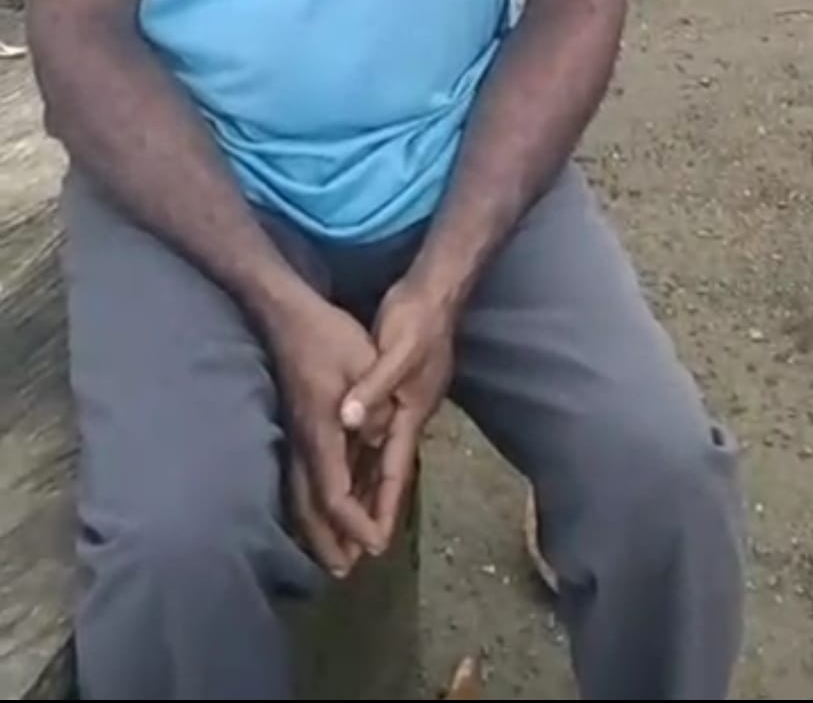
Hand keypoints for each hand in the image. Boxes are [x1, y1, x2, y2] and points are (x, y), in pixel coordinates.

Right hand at [268, 290, 395, 577]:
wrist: (288, 313)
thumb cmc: (329, 336)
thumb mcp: (365, 361)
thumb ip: (375, 402)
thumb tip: (381, 437)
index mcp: (321, 432)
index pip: (334, 494)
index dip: (355, 524)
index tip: (376, 545)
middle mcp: (304, 442)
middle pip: (309, 506)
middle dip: (327, 540)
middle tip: (345, 571)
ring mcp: (297, 434)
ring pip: (300, 494)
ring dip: (317, 526)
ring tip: (334, 553)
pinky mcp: (298, 424)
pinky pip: (302, 476)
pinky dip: (314, 501)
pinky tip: (324, 507)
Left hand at [340, 281, 454, 550]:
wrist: (433, 291)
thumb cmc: (418, 321)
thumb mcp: (397, 352)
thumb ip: (373, 388)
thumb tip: (349, 420)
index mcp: (410, 414)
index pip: (395, 471)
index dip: (384, 507)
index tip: (376, 545)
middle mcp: (407, 417)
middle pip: (388, 473)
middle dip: (374, 510)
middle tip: (357, 551)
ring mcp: (402, 405)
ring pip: (380, 457)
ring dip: (366, 488)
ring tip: (348, 523)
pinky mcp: (393, 391)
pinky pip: (375, 437)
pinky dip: (364, 457)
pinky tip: (350, 466)